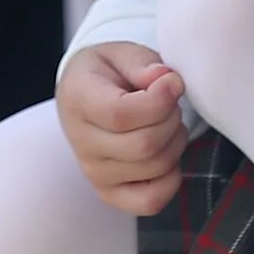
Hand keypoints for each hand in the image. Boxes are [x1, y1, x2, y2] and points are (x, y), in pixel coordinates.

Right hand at [58, 42, 189, 217]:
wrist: (85, 97)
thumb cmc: (108, 74)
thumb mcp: (121, 53)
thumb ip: (144, 63)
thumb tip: (167, 82)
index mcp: (78, 100)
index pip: (121, 115)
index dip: (159, 101)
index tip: (173, 83)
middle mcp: (81, 142)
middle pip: (144, 145)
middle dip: (172, 119)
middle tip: (170, 103)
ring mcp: (94, 172)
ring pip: (155, 168)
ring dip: (175, 141)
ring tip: (165, 122)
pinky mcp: (109, 194)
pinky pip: (152, 200)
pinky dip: (171, 178)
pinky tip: (165, 152)